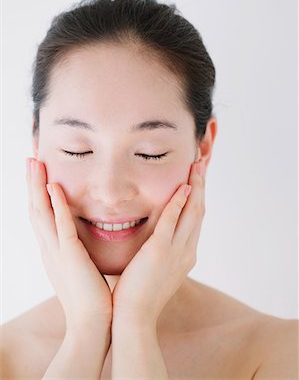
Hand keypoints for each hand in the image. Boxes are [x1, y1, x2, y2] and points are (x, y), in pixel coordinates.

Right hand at [26, 157, 112, 331]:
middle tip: (30, 158)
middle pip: (35, 208)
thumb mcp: (79, 267)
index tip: (38, 171)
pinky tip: (54, 187)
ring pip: (42, 212)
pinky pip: (61, 226)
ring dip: (37, 187)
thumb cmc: (90, 297)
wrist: (92, 324)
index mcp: (52, 250)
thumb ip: (76, 250)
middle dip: (32, 183)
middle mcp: (49, 248)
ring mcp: (57, 252)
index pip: (41, 214)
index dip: (37, 191)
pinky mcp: (70, 257)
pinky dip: (56, 206)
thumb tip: (79, 239)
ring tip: (34, 163)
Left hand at [112, 160, 205, 326]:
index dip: (197, 198)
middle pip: (199, 212)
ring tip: (195, 167)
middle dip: (201, 187)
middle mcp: (186, 252)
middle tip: (201, 165)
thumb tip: (154, 238)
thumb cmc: (139, 294)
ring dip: (195, 188)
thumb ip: (159, 251)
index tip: (196, 180)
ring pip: (192, 213)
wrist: (134, 318)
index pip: (195, 220)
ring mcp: (176, 252)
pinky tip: (182, 187)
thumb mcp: (156, 270)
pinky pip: (172, 221)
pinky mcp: (160, 251)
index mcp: (185, 256)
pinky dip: (178, 203)